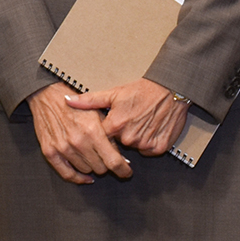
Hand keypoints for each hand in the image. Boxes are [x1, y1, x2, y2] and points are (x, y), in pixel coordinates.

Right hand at [27, 83, 131, 183]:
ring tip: (91, 155)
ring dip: (91, 166)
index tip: (126, 172)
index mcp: (93, 131)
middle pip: (100, 168)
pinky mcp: (50, 152)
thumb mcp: (98, 113)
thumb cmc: (75, 103)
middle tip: (105, 156)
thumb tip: (122, 158)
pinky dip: (78, 178)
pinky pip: (67, 174)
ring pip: (86, 170)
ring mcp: (63, 148)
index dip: (123, 170)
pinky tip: (85, 176)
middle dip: (106, 164)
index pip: (113, 161)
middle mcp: (78, 142)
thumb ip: (110, 135)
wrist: (47, 95)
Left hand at [65, 78, 190, 156]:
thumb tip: (68, 100)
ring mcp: (145, 144)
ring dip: (135, 138)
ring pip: (134, 148)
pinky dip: (149, 142)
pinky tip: (151, 128)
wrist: (171, 90)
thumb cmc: (142, 90)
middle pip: (118, 144)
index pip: (101, 139)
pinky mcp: (159, 148)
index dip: (104, 132)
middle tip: (130, 119)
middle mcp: (129, 137)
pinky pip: (149, 150)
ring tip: (141, 121)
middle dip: (121, 134)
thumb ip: (89, 101)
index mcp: (115, 125)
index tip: (110, 124)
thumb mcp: (114, 93)